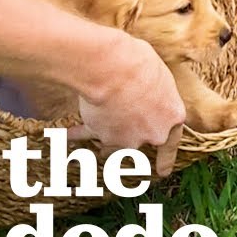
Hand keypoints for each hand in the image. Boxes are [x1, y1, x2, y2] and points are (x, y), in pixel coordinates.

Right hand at [67, 33, 185, 176]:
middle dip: (129, 143)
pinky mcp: (101, 134)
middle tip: (122, 146)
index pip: (171, 141)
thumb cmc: (140, 63)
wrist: (112, 70)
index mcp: (171, 116)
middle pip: (139, 144)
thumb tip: (147, 89)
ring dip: (105, 143)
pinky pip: (87, 135)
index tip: (162, 172)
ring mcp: (126, 138)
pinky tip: (64, 136)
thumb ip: (155, 90)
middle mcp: (151, 133)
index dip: (166, 158)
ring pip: (113, 146)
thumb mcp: (158, 72)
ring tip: (97, 144)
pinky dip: (76, 135)